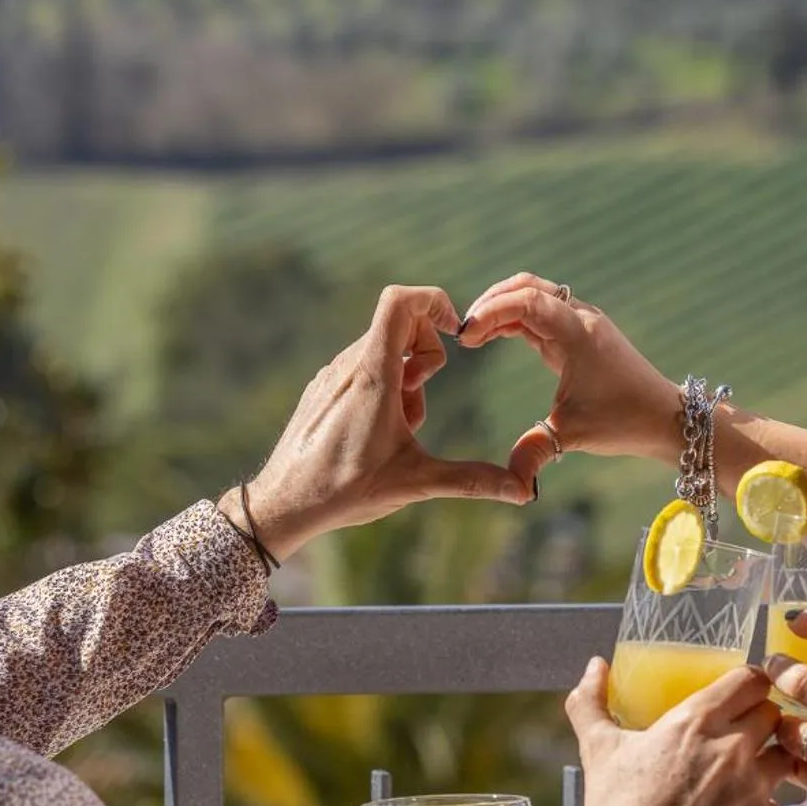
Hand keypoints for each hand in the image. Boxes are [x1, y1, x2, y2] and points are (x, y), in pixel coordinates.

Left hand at [242, 285, 530, 558]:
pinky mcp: (323, 388)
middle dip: (427, 357)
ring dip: (406, 378)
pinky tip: (378, 429)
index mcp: (374, 376)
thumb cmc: (345, 490)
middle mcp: (350, 365)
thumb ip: (471, 480)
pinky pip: (363, 367)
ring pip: (383, 350)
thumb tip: (523, 491)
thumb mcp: (416, 483)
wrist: (283, 504)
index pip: (400, 301)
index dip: (434, 301)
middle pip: (402, 325)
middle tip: (421, 405)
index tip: (454, 331)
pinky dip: (384, 386)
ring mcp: (333, 374)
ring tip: (400, 426)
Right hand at [456, 273, 686, 488]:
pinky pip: (542, 313)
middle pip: (528, 286)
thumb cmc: (624, 422)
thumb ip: (534, 453)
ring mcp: (581, 323)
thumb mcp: (572, 436)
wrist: (665, 418)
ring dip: (502, 307)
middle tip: (464, 330)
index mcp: (579, 333)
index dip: (492, 313)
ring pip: (535, 295)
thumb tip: (512, 487)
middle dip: (491, 301)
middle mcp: (581, 318)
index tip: (466, 338)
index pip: (528, 301)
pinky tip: (494, 337)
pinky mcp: (579, 335)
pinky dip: (515, 318)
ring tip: (473, 335)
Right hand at [562, 657, 792, 805]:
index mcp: (697, 721)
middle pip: (773, 715)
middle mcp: (734, 750)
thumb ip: (592, 701)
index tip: (741, 696)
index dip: (749, 686)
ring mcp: (756, 790)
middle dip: (758, 722)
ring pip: (783, 759)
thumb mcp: (598, 749)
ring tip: (739, 781)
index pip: (751, 680)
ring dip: (766, 764)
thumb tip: (594, 666)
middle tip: (738, 739)